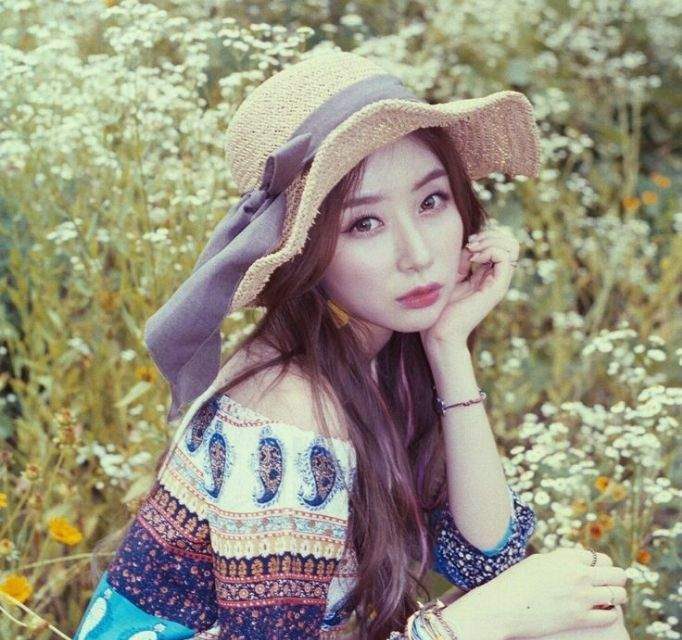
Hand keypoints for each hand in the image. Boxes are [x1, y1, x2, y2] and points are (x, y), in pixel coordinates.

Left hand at [419, 225, 519, 348]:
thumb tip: (470, 244)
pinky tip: (473, 257)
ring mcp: (498, 284)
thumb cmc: (440, 309)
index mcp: (486, 275)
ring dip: (491, 241)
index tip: (467, 242)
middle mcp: (495, 278)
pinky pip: (506, 259)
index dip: (486, 235)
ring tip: (472, 249)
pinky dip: (490, 250)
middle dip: (490, 234)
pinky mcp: (496, 289)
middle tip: (470, 243)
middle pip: (510, 243)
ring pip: (511, 247)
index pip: (501, 244)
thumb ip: (462, 260)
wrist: (440, 333)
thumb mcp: (450, 276)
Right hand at [442, 547, 628, 639]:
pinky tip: (600, 613)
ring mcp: (581, 596)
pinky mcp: (580, 618)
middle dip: (616, 579)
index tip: (599, 573)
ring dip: (616, 597)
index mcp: (566, 557)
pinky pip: (610, 615)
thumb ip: (560, 560)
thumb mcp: (537, 562)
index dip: (602, 566)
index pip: (600, 557)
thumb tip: (577, 562)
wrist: (502, 607)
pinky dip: (609, 614)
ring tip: (608, 600)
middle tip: (610, 586)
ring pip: (618, 594)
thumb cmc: (514, 583)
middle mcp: (578, 574)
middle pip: (617, 573)